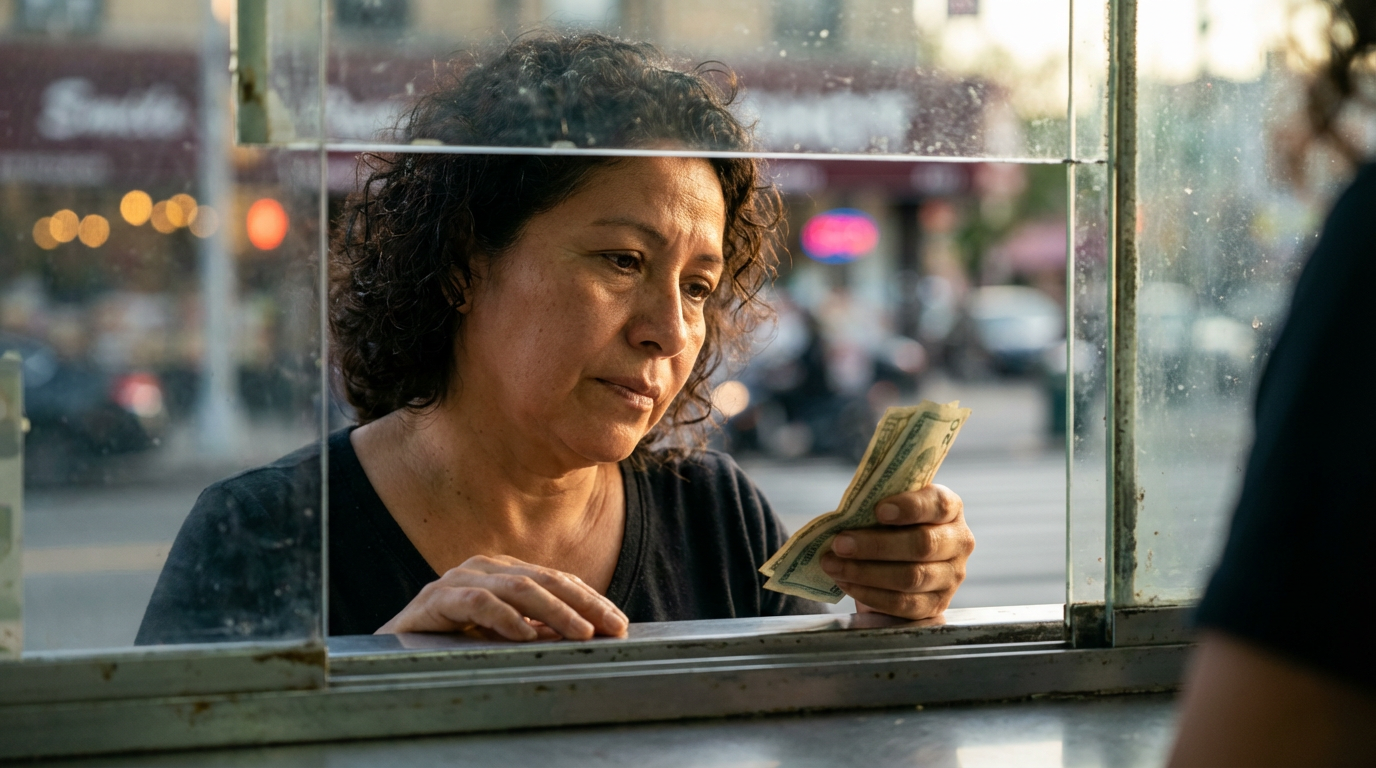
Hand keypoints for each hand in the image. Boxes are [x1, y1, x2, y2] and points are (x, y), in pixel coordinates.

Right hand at [375, 554, 628, 640]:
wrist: (395, 649)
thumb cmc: (452, 639)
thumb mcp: (502, 632)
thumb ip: (535, 627)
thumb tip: (580, 632)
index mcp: (503, 570)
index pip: (556, 580)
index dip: (590, 599)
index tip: (618, 622)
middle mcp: (484, 567)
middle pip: (544, 579)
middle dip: (583, 603)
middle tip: (611, 627)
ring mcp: (459, 579)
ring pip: (518, 588)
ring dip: (555, 612)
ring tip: (580, 632)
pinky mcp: (437, 599)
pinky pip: (478, 603)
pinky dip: (506, 617)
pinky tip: (526, 634)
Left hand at [819, 484, 973, 619]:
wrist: (892, 564)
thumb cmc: (888, 527)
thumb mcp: (888, 509)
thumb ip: (877, 507)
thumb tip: (846, 517)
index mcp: (949, 509)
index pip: (939, 505)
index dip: (910, 507)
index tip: (878, 510)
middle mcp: (958, 542)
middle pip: (923, 544)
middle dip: (876, 545)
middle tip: (840, 544)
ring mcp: (950, 577)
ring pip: (911, 577)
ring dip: (865, 572)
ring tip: (833, 564)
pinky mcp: (935, 605)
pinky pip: (902, 603)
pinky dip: (869, 594)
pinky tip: (846, 583)